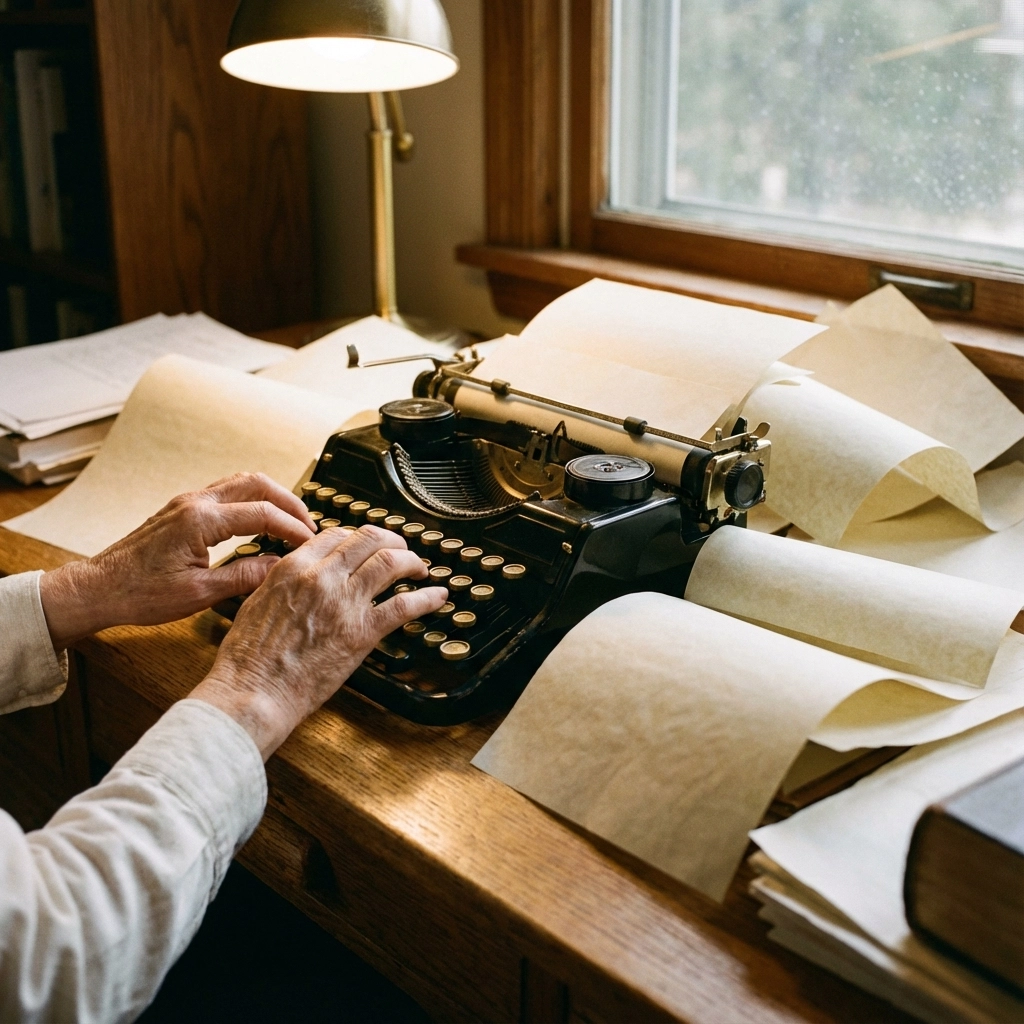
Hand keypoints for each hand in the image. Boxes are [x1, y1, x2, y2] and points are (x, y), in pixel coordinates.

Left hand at [39, 473, 316, 648]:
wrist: (98, 589)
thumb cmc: (140, 594)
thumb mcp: (198, 593)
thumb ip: (244, 577)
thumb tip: (279, 568)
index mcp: (200, 521)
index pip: (262, 513)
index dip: (293, 527)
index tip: (311, 543)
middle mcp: (195, 503)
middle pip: (257, 484)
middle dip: (289, 502)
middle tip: (309, 526)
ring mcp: (187, 502)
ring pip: (242, 482)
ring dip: (272, 497)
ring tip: (290, 520)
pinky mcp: (181, 509)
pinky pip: (226, 492)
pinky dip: (252, 500)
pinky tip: (260, 521)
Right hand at [191, 525, 447, 758]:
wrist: (252, 692)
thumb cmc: (248, 658)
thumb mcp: (255, 603)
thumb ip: (280, 583)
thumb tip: (293, 577)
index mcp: (294, 568)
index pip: (336, 535)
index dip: (357, 538)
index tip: (366, 546)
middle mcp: (322, 577)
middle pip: (369, 540)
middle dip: (391, 540)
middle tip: (401, 549)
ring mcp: (345, 602)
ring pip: (390, 563)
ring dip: (411, 560)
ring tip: (420, 567)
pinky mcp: (362, 632)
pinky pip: (404, 605)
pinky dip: (427, 598)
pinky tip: (438, 596)